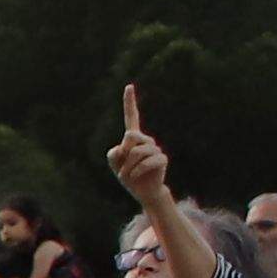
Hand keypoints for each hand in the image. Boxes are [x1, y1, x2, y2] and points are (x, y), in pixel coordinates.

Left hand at [106, 87, 171, 210]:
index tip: (129, 86)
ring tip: (130, 175)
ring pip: (136, 152)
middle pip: (130, 136)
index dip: (130, 102)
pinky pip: (145, 163)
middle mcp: (146, 140)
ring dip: (128, 167)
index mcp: (134, 138)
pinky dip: (136, 172)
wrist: (143, 191)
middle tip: (124, 167)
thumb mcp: (115, 164)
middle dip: (124, 152)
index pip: (132, 117)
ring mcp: (156, 149)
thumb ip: (114, 153)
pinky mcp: (162, 159)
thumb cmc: (128, 175)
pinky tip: (136, 177)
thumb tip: (126, 148)